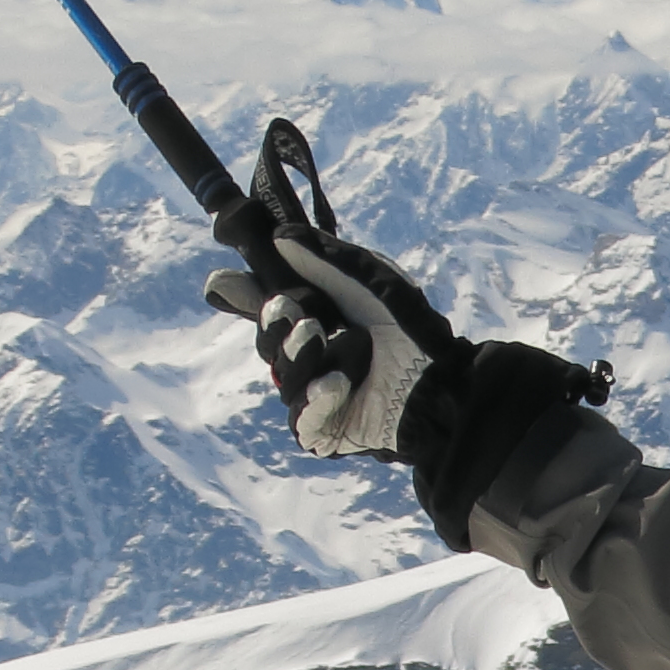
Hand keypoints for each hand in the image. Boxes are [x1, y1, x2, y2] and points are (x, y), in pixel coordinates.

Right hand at [201, 207, 468, 458]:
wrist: (444, 380)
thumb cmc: (412, 328)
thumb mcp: (370, 281)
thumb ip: (325, 259)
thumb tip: (278, 236)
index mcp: (315, 319)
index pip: (266, 309)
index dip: (243, 297)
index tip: (226, 284)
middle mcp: (311, 358)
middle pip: (266, 344)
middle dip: (278, 328)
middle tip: (306, 318)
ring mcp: (316, 397)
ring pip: (282, 380)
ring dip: (305, 359)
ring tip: (338, 346)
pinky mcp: (328, 433)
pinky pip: (301, 421)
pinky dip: (316, 401)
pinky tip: (337, 385)